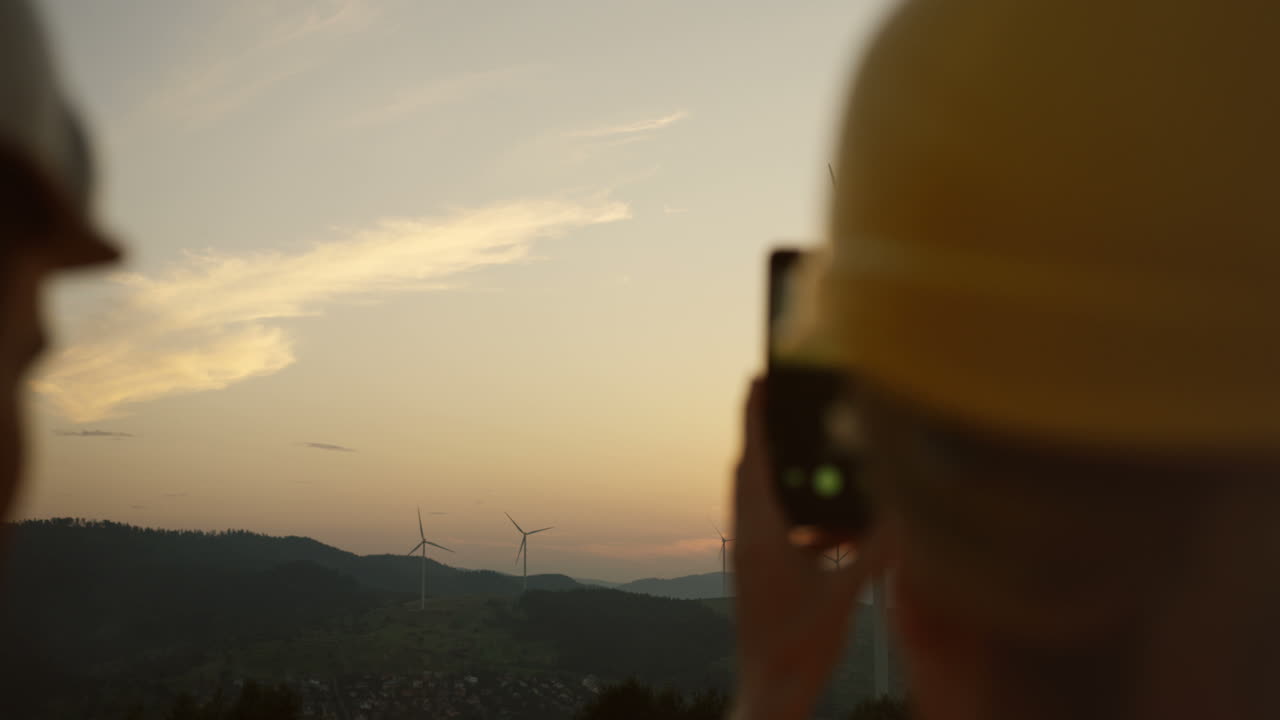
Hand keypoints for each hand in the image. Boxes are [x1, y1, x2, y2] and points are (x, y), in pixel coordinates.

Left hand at [730, 378, 883, 719]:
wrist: (769, 689)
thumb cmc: (800, 648)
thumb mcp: (845, 594)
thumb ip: (874, 551)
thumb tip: (906, 514)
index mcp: (762, 533)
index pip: (753, 459)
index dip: (754, 415)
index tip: (756, 379)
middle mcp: (748, 537)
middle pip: (749, 471)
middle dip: (765, 435)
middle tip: (782, 403)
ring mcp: (749, 555)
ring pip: (758, 499)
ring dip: (778, 474)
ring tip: (805, 455)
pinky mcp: (756, 571)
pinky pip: (769, 525)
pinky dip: (790, 511)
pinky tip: (820, 521)